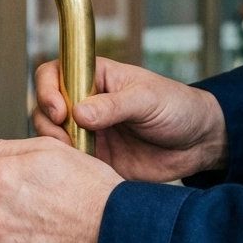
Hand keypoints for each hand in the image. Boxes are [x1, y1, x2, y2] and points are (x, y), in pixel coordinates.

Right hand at [32, 57, 228, 182]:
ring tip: (79, 152)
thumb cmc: (178, 107)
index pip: (54, 74)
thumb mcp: (148, 100)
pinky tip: (83, 168)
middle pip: (45, 107)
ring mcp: (87, 131)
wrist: (198, 144)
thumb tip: (79, 113)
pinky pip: (69, 161)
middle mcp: (85, 103)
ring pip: (51, 135)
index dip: (48, 90)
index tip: (61, 111)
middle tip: (68, 137)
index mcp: (95, 78)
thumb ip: (114, 106)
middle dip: (49, 122)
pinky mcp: (93, 158)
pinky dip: (67, 165)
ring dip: (56, 144)